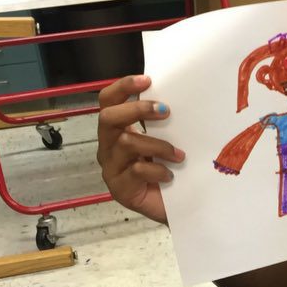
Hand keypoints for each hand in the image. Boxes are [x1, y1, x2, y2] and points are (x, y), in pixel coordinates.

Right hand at [97, 75, 184, 223]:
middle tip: (166, 111)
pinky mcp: (120, 189)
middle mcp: (109, 146)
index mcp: (119, 129)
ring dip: (158, 145)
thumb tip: (176, 94)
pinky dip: (158, 170)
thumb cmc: (170, 168)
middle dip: (137, 110)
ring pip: (126, 143)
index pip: (108, 101)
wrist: (176, 206)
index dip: (123, 87)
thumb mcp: (166, 139)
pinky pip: (137, 170)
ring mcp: (112, 168)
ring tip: (178, 154)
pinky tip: (170, 175)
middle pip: (108, 118)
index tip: (147, 80)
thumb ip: (162, 121)